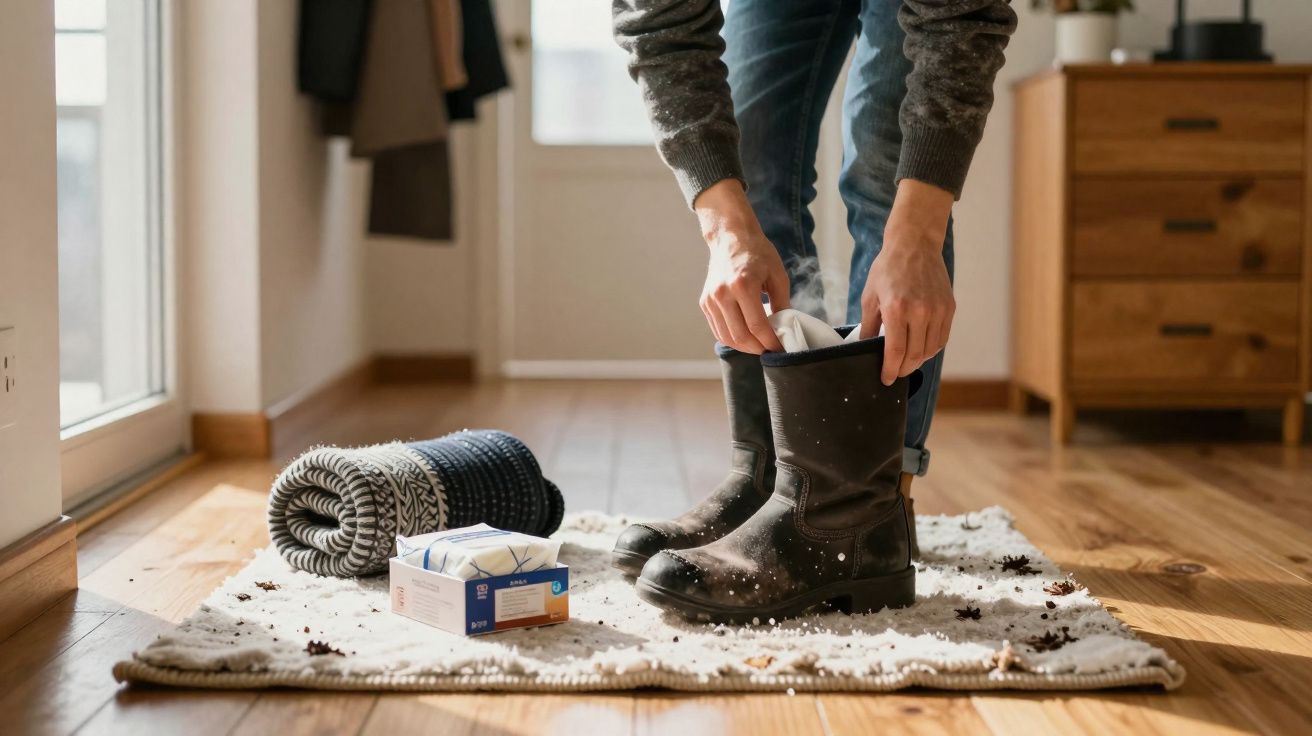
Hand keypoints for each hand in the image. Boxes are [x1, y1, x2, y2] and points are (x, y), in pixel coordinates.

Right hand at [694, 180, 790, 352]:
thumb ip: (782, 303)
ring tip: (759, 346)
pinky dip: (732, 338)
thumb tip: (785, 329)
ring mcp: (711, 299)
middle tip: (771, 350)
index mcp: (742, 285)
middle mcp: (722, 293)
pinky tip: (745, 337)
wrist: (731, 237)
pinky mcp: (705, 303)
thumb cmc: (757, 252)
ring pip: (727, 337)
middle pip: (740, 336)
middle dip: (758, 349)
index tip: (781, 349)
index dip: (770, 342)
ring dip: (745, 347)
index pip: (757, 326)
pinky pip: (718, 330)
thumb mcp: (778, 275)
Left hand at [858, 179, 954, 384]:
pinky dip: (931, 348)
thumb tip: (865, 349)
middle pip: (915, 356)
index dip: (891, 370)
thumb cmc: (888, 269)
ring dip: (917, 361)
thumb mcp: (870, 297)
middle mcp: (921, 312)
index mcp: (897, 309)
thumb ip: (869, 327)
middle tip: (894, 372)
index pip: (896, 352)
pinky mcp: (949, 308)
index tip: (886, 379)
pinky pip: (942, 339)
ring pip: (930, 350)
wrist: (915, 245)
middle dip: (903, 369)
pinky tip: (920, 348)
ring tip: (906, 361)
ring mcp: (938, 310)